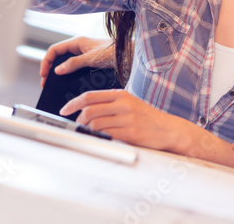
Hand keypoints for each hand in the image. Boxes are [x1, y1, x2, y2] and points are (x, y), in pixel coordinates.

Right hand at [39, 35, 114, 87]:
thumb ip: (74, 63)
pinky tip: (68, 84)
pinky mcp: (90, 62)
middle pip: (58, 57)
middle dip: (50, 69)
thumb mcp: (92, 58)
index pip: (54, 50)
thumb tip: (57, 70)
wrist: (131, 54)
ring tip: (55, 85)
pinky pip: (75, 68)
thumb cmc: (114, 52)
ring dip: (59, 73)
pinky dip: (69, 75)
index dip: (46, 61)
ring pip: (66, 63)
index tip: (44, 75)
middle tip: (46, 83)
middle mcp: (79, 47)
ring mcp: (84, 54)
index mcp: (77, 42)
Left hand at [60, 89, 184, 150]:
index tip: (64, 110)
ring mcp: (127, 118)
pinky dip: (99, 138)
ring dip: (88, 131)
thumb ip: (110, 105)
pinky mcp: (130, 132)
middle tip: (77, 126)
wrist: (169, 129)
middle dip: (78, 120)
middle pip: (89, 110)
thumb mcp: (130, 105)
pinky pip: (106, 134)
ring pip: (95, 123)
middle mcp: (123, 104)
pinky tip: (101, 138)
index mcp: (121, 95)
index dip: (73, 103)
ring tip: (90, 134)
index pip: (90, 96)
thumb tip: (85, 111)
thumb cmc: (148, 118)